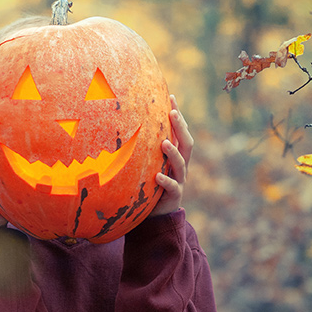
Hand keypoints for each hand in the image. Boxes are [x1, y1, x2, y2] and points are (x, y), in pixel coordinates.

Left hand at [149, 95, 192, 216]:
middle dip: (181, 128)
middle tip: (172, 113)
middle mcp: (181, 166)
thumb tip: (124, 122)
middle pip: (187, 144)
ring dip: (173, 152)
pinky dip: (166, 180)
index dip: (178, 115)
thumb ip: (145, 146)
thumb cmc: (150, 184)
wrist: (157, 214)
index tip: (171, 97)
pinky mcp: (174, 196)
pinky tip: (157, 176)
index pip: (180, 131)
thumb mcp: (149, 163)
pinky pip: (173, 187)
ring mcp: (179, 180)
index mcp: (177, 155)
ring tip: (164, 143)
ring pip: (181, 164)